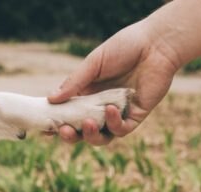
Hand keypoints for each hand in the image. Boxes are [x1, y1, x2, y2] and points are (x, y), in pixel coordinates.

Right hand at [47, 22, 177, 145]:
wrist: (155, 44)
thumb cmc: (123, 48)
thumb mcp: (93, 63)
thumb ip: (74, 82)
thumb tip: (50, 99)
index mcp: (87, 94)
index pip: (69, 114)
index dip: (58, 123)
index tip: (45, 129)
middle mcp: (101, 106)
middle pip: (83, 130)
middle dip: (72, 135)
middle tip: (64, 130)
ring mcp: (118, 113)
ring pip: (103, 136)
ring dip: (91, 135)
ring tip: (87, 124)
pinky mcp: (136, 115)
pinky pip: (122, 129)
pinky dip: (114, 124)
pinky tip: (110, 109)